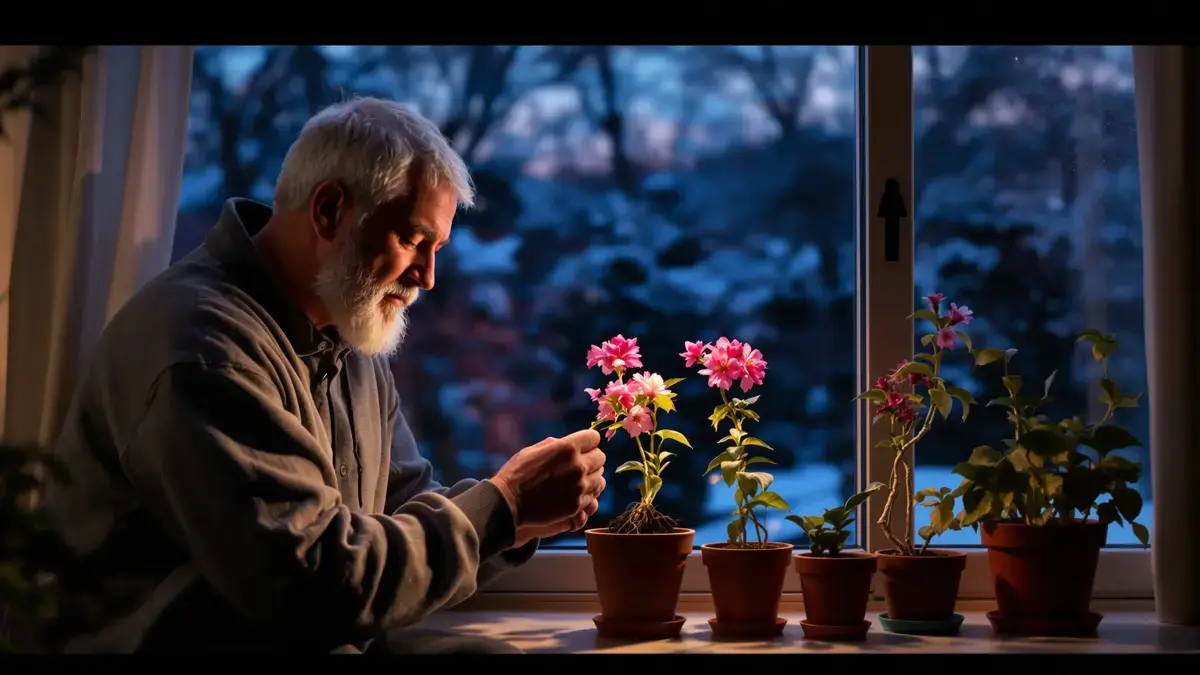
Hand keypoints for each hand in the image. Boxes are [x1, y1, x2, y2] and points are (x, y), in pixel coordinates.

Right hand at [491, 429, 605, 544]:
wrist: (508, 503)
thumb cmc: (517, 473)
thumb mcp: (534, 450)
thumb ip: (557, 444)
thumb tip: (573, 444)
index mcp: (567, 448)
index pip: (594, 438)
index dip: (587, 441)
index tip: (582, 446)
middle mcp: (578, 466)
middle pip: (601, 457)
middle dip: (591, 458)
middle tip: (579, 463)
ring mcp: (579, 487)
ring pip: (600, 478)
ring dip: (591, 477)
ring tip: (577, 480)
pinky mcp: (577, 505)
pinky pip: (593, 496)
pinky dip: (586, 494)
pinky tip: (573, 493)